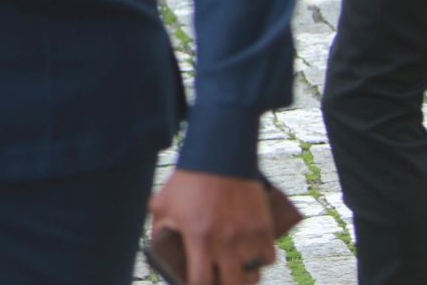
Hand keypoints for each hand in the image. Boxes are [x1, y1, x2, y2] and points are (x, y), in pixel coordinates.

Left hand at [150, 170, 277, 284]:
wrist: (219, 155)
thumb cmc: (187, 180)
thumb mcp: (162, 204)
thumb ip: (158, 229)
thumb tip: (158, 248)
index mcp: (199, 239)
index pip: (201, 282)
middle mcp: (226, 242)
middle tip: (218, 280)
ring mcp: (248, 236)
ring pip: (253, 276)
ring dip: (243, 278)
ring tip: (235, 274)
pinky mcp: (264, 227)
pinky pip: (268, 258)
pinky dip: (261, 262)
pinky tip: (251, 259)